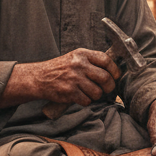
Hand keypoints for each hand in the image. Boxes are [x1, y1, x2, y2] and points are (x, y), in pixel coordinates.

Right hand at [1, 48, 119, 109]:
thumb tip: (113, 69)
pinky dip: (86, 101)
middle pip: (105, 78)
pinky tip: (81, 97)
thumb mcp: (76, 57)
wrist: (39, 78)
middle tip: (107, 88)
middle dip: (110, 86)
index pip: (106, 60)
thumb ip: (92, 61)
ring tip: (90, 92)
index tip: (116, 76)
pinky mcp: (69, 92)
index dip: (115, 70)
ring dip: (96, 95)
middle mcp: (79, 65)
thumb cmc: (61, 68)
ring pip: (97, 92)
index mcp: (82, 54)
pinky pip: (87, 100)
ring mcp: (74, 79)